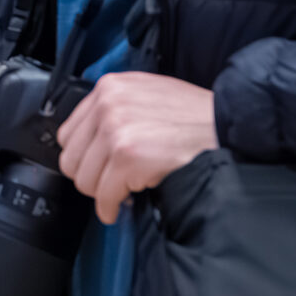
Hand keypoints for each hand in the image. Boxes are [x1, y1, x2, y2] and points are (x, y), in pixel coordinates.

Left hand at [55, 71, 219, 225]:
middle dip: (92, 177)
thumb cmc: (193, 116)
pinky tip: (124, 204)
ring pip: (85, 181)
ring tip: (125, 188)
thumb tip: (91, 144)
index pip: (68, 134)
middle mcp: (108, 104)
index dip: (85, 157)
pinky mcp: (128, 156)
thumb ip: (115, 110)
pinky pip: (104, 196)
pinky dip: (111, 208)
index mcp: (109, 87)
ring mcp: (116, 130)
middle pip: (71, 159)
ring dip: (104, 193)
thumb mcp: (147, 95)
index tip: (100, 167)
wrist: (226, 126)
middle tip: (112, 182)